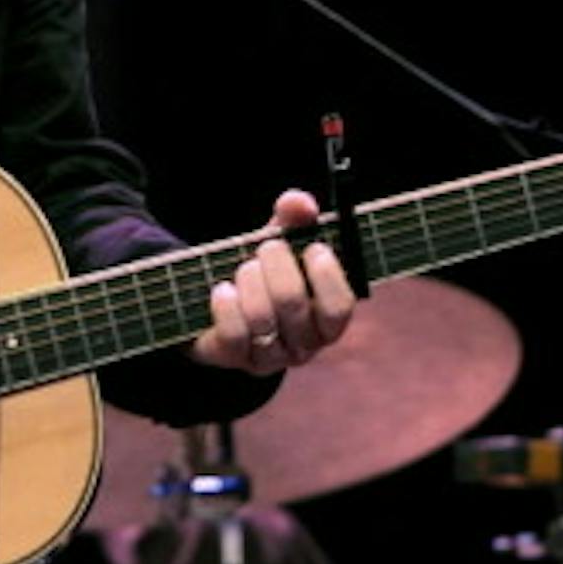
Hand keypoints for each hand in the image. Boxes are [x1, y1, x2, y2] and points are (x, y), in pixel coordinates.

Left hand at [190, 188, 354, 375]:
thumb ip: (294, 217)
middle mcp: (305, 343)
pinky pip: (234, 334)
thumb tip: (301, 203)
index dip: (327, 276)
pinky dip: (226, 305)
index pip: (339, 307)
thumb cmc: (266, 270)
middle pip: (293, 304)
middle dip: (276, 265)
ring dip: (249, 279)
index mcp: (327, 317)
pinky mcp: (237, 360)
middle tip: (268, 247)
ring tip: (245, 268)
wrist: (223, 301)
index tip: (314, 247)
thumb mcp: (283, 241)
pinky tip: (223, 290)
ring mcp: (272, 357)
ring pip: (261, 318)